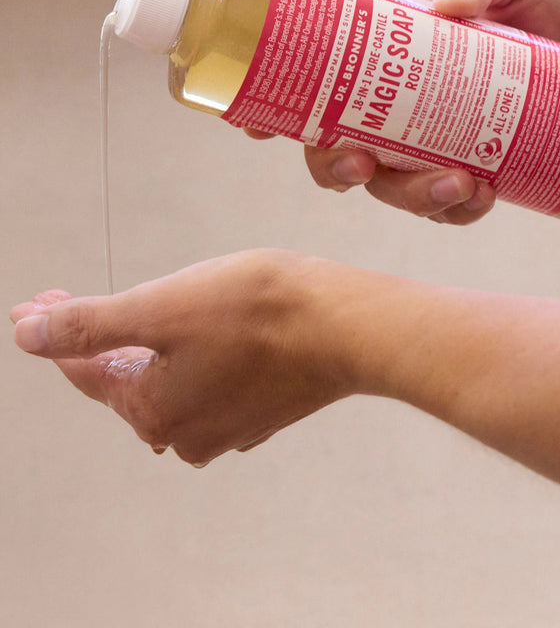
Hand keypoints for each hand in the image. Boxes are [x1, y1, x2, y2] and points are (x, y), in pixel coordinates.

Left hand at [9, 250, 364, 466]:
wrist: (351, 326)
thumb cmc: (263, 311)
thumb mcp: (162, 307)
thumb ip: (88, 325)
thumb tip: (24, 335)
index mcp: (155, 412)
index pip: (86, 370)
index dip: (55, 330)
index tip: (37, 301)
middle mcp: (189, 433)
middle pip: (130, 380)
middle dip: (102, 340)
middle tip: (75, 302)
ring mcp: (233, 426)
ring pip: (174, 382)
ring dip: (154, 350)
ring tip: (146, 315)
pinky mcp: (268, 409)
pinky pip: (214, 382)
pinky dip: (199, 355)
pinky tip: (209, 331)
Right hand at [303, 0, 559, 222]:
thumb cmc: (554, 8)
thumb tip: (446, 6)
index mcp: (395, 54)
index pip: (323, 79)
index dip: (280, 105)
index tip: (255, 124)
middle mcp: (405, 104)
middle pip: (341, 148)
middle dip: (335, 167)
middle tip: (360, 165)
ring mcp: (437, 144)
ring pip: (392, 186)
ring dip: (409, 196)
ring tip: (457, 185)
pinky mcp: (475, 173)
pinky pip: (448, 208)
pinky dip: (457, 209)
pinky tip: (480, 194)